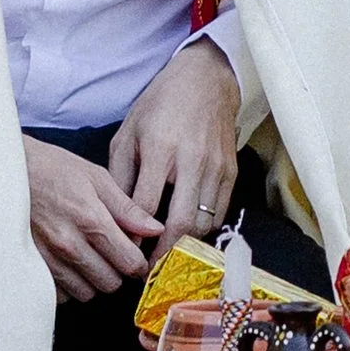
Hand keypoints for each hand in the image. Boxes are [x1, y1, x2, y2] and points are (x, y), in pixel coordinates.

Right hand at [25, 136, 164, 303]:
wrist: (6, 172)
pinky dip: (69, 285)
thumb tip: (156, 229)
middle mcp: (69, 244)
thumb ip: (127, 208)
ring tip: (90, 257)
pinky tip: (70, 264)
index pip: (129, 263)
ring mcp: (48, 259)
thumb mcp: (97, 177)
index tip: (136, 256)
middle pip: (110, 283)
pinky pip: (61, 295)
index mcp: (91, 219)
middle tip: (113, 255)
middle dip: (117, 272)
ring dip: (94, 280)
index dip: (139, 263)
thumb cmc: (53, 169)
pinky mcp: (32, 267)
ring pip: (86, 293)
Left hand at [112, 34, 241, 242]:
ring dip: (184, 244)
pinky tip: (187, 232)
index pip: (146, 207)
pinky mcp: (232, 171)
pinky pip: (219, 213)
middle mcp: (192, 161)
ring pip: (203, 223)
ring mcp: (216, 167)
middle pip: (180, 223)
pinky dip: (203, 229)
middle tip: (148, 270)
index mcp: (160, 150)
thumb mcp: (128, 134)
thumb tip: (118, 217)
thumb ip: (122, 177)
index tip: (124, 252)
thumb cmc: (160, 105)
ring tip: (166, 253)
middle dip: (163, 253)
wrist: (206, 80)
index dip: (134, 237)